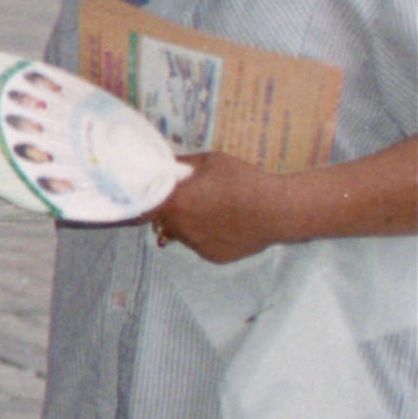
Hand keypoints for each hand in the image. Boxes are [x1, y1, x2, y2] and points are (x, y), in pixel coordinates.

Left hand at [151, 151, 291, 264]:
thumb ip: (181, 165)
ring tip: (215, 211)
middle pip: (163, 220)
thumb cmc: (243, 180)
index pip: (140, 209)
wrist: (277, 209)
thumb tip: (163, 165)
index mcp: (173, 202)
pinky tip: (227, 225)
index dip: (142, 203)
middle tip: (191, 200)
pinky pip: (202, 245)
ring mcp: (195, 245)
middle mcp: (179, 227)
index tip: (146, 198)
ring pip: (183, 234)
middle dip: (172, 211)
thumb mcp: (210, 161)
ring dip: (190, 224)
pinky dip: (209, 237)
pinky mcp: (212, 257)